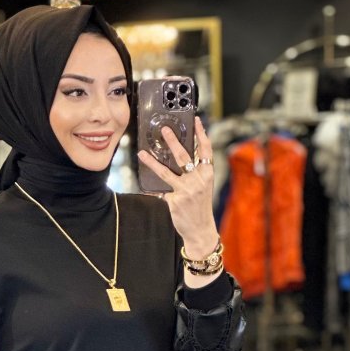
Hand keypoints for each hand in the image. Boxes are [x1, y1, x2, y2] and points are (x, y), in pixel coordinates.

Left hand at [137, 116, 217, 256]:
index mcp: (207, 174)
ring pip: (166, 172)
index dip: (201, 134)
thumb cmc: (200, 207)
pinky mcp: (175, 201)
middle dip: (173, 141)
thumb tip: (180, 157)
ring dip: (152, 161)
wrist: (200, 230)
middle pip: (183, 156)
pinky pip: (159, 191)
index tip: (196, 120)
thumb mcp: (203, 187)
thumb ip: (196, 172)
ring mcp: (186, 190)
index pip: (205, 150)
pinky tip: (142, 186)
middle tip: (164, 129)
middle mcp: (197, 180)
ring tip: (142, 153)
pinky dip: (151, 189)